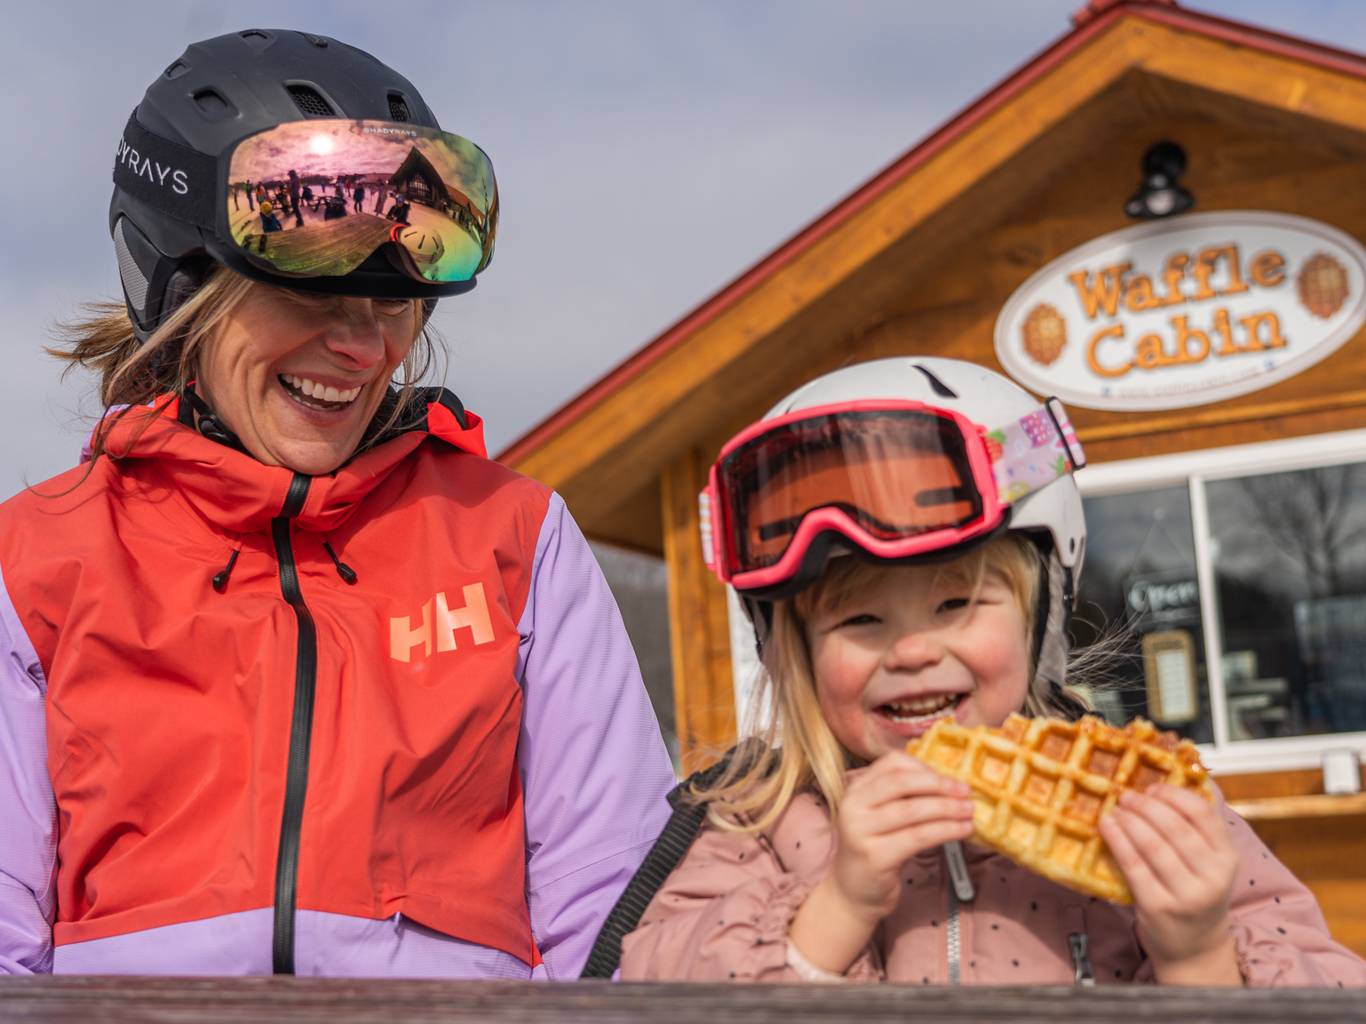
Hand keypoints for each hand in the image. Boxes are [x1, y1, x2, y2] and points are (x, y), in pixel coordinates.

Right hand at [828, 751, 974, 920]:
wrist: (853, 893)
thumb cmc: (876, 850)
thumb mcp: (882, 817)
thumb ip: (904, 798)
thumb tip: (950, 783)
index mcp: (856, 789)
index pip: (892, 763)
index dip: (924, 767)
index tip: (949, 778)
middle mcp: (853, 806)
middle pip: (901, 782)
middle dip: (938, 784)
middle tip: (966, 791)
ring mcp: (861, 831)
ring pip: (911, 810)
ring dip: (947, 809)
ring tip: (970, 812)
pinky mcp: (875, 856)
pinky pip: (917, 837)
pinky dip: (945, 831)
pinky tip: (963, 831)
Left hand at [1099, 784, 1242, 984]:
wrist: (1195, 948)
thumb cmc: (1198, 894)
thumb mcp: (1212, 863)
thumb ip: (1197, 829)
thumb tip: (1167, 783)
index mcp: (1228, 858)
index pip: (1202, 813)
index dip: (1173, 794)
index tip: (1154, 787)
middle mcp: (1212, 877)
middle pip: (1174, 827)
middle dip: (1146, 805)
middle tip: (1126, 794)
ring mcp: (1186, 894)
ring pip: (1152, 845)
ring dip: (1129, 820)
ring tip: (1116, 809)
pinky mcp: (1158, 907)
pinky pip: (1133, 866)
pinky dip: (1117, 840)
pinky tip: (1106, 826)